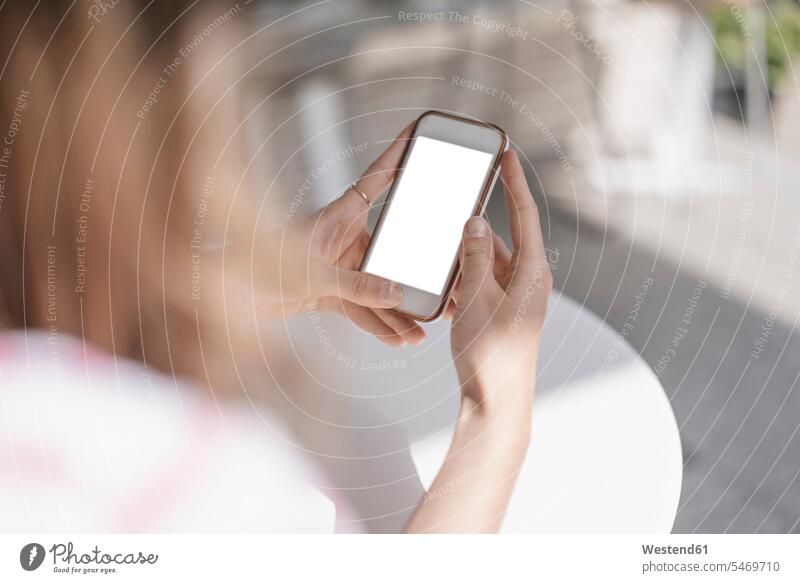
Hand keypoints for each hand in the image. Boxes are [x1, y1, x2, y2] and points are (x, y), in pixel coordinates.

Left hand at [256, 125, 425, 346]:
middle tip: (443, 286)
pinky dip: (379, 325)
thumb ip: (355, 286)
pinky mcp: (333, 292)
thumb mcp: (311, 274)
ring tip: (421, 332)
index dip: (400, 153)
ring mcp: (342, 267)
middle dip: (415, 271)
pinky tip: (397, 339)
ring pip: (380, 287)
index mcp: (341, 215)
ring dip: (398, 311)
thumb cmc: (257, 267)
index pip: (379, 177)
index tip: (421, 131)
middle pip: (392, 250)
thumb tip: (396, 295)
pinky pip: (364, 309)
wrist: (229, 295)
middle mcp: (346, 238)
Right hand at [449, 150, 551, 413]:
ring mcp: (513, 298)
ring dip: (462, 262)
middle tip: (451, 212)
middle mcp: (527, 281)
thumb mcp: (478, 298)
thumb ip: (476, 256)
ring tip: (438, 260)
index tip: (507, 155)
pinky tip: (442, 290)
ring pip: (484, 265)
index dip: (514, 183)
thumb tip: (476, 222)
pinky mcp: (499, 313)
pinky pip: (479, 286)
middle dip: (472, 231)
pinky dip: (461, 284)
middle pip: (499, 240)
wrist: (496, 403)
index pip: (524, 215)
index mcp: (532, 273)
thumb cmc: (492, 355)